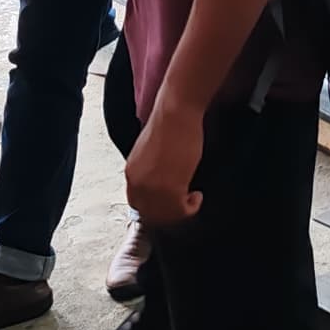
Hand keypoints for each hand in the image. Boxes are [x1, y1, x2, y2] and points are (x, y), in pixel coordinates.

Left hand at [124, 105, 204, 224]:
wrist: (176, 114)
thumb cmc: (169, 126)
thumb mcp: (151, 153)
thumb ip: (150, 172)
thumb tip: (162, 184)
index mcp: (131, 173)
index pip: (138, 204)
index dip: (156, 208)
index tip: (171, 204)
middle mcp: (138, 184)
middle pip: (152, 214)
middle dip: (170, 212)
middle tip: (185, 204)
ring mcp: (153, 188)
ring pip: (167, 215)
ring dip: (182, 211)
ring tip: (192, 199)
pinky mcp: (170, 188)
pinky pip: (181, 210)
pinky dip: (192, 208)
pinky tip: (197, 196)